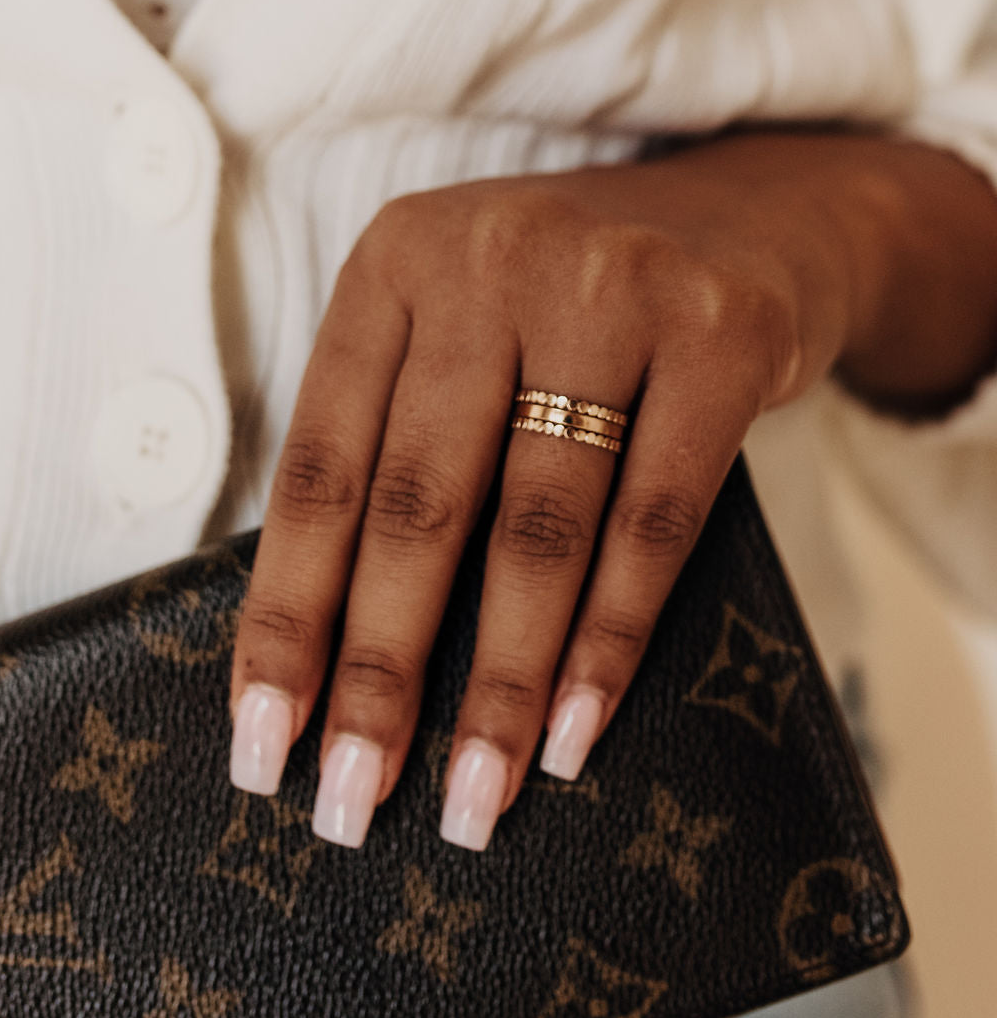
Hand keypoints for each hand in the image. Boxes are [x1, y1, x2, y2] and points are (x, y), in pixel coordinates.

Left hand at [225, 125, 996, 848]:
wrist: (752, 217)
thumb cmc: (571, 308)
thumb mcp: (460, 329)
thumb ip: (396, 439)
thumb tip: (330, 647)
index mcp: (396, 262)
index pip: (321, 465)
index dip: (287, 611)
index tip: (263, 736)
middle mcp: (492, 258)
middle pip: (418, 504)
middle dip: (379, 672)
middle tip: (349, 800)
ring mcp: (614, 289)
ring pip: (537, 526)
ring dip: (502, 685)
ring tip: (471, 796)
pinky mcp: (721, 338)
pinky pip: (654, 523)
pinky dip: (610, 641)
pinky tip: (576, 732)